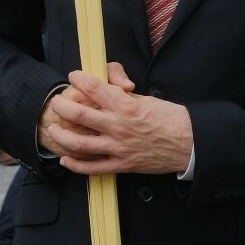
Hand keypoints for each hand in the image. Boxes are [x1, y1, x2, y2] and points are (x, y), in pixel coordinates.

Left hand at [41, 63, 193, 175]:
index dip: (79, 79)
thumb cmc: (173, 120)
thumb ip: (125, 98)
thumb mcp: (149, 101)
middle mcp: (118, 126)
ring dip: (60, 135)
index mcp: (126, 106)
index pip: (94, 88)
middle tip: (56, 102)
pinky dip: (75, 165)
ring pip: (78, 142)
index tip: (74, 76)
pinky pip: (92, 168)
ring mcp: (118, 147)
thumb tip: (108, 93)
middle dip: (61, 106)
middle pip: (78, 114)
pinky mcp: (121, 165)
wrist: (190, 144)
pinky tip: (66, 159)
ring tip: (53, 129)